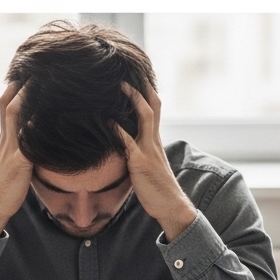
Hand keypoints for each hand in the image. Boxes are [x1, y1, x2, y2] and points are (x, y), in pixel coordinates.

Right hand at [0, 83, 32, 237]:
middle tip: (36, 66)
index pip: (6, 103)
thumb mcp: (16, 159)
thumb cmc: (7, 185)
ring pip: (14, 114)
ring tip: (40, 80)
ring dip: (25, 96)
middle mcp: (6, 138)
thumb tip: (40, 133)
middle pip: (8, 102)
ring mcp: (11, 149)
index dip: (15, 86)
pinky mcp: (19, 163)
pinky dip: (33, 127)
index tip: (27, 71)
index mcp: (6, 137)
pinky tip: (44, 116)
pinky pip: (26, 140)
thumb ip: (25, 145)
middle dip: (20, 82)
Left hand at [113, 82, 197, 240]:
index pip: (155, 109)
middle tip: (126, 72)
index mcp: (155, 141)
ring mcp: (149, 151)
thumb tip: (123, 145)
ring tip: (119, 86)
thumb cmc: (158, 189)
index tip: (136, 77)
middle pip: (152, 107)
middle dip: (140, 89)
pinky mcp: (141, 163)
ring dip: (133, 100)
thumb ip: (138, 152)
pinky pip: (130, 143)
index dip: (146, 92)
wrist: (171, 207)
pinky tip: (108, 122)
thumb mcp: (149, 165)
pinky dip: (118, 130)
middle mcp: (154, 141)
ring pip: (145, 118)